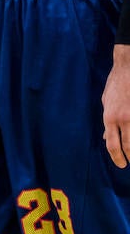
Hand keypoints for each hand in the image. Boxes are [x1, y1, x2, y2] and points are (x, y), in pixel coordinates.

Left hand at [103, 45, 129, 166]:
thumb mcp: (106, 102)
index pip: (112, 144)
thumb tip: (107, 139)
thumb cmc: (115, 85)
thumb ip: (108, 122)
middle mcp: (123, 119)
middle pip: (128, 146)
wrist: (128, 69)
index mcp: (110, 117)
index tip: (121, 164)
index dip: (117, 157)